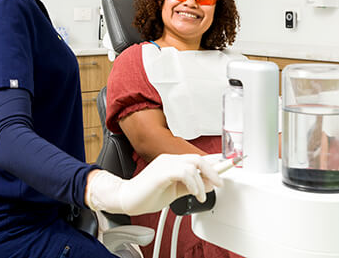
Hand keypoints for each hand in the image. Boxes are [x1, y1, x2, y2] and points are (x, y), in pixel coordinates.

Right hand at [86, 154, 221, 215]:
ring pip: (193, 165)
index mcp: (172, 162)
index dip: (214, 161)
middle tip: (220, 184)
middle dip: (213, 170)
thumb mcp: (176, 191)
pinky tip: (194, 193)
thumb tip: (210, 184)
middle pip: (197, 158)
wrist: (128, 198)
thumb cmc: (148, 194)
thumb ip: (192, 186)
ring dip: (202, 182)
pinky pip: (183, 172)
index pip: (196, 158)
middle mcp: (169, 159)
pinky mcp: (161, 172)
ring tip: (201, 195)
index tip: (228, 163)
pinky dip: (193, 183)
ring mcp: (164, 163)